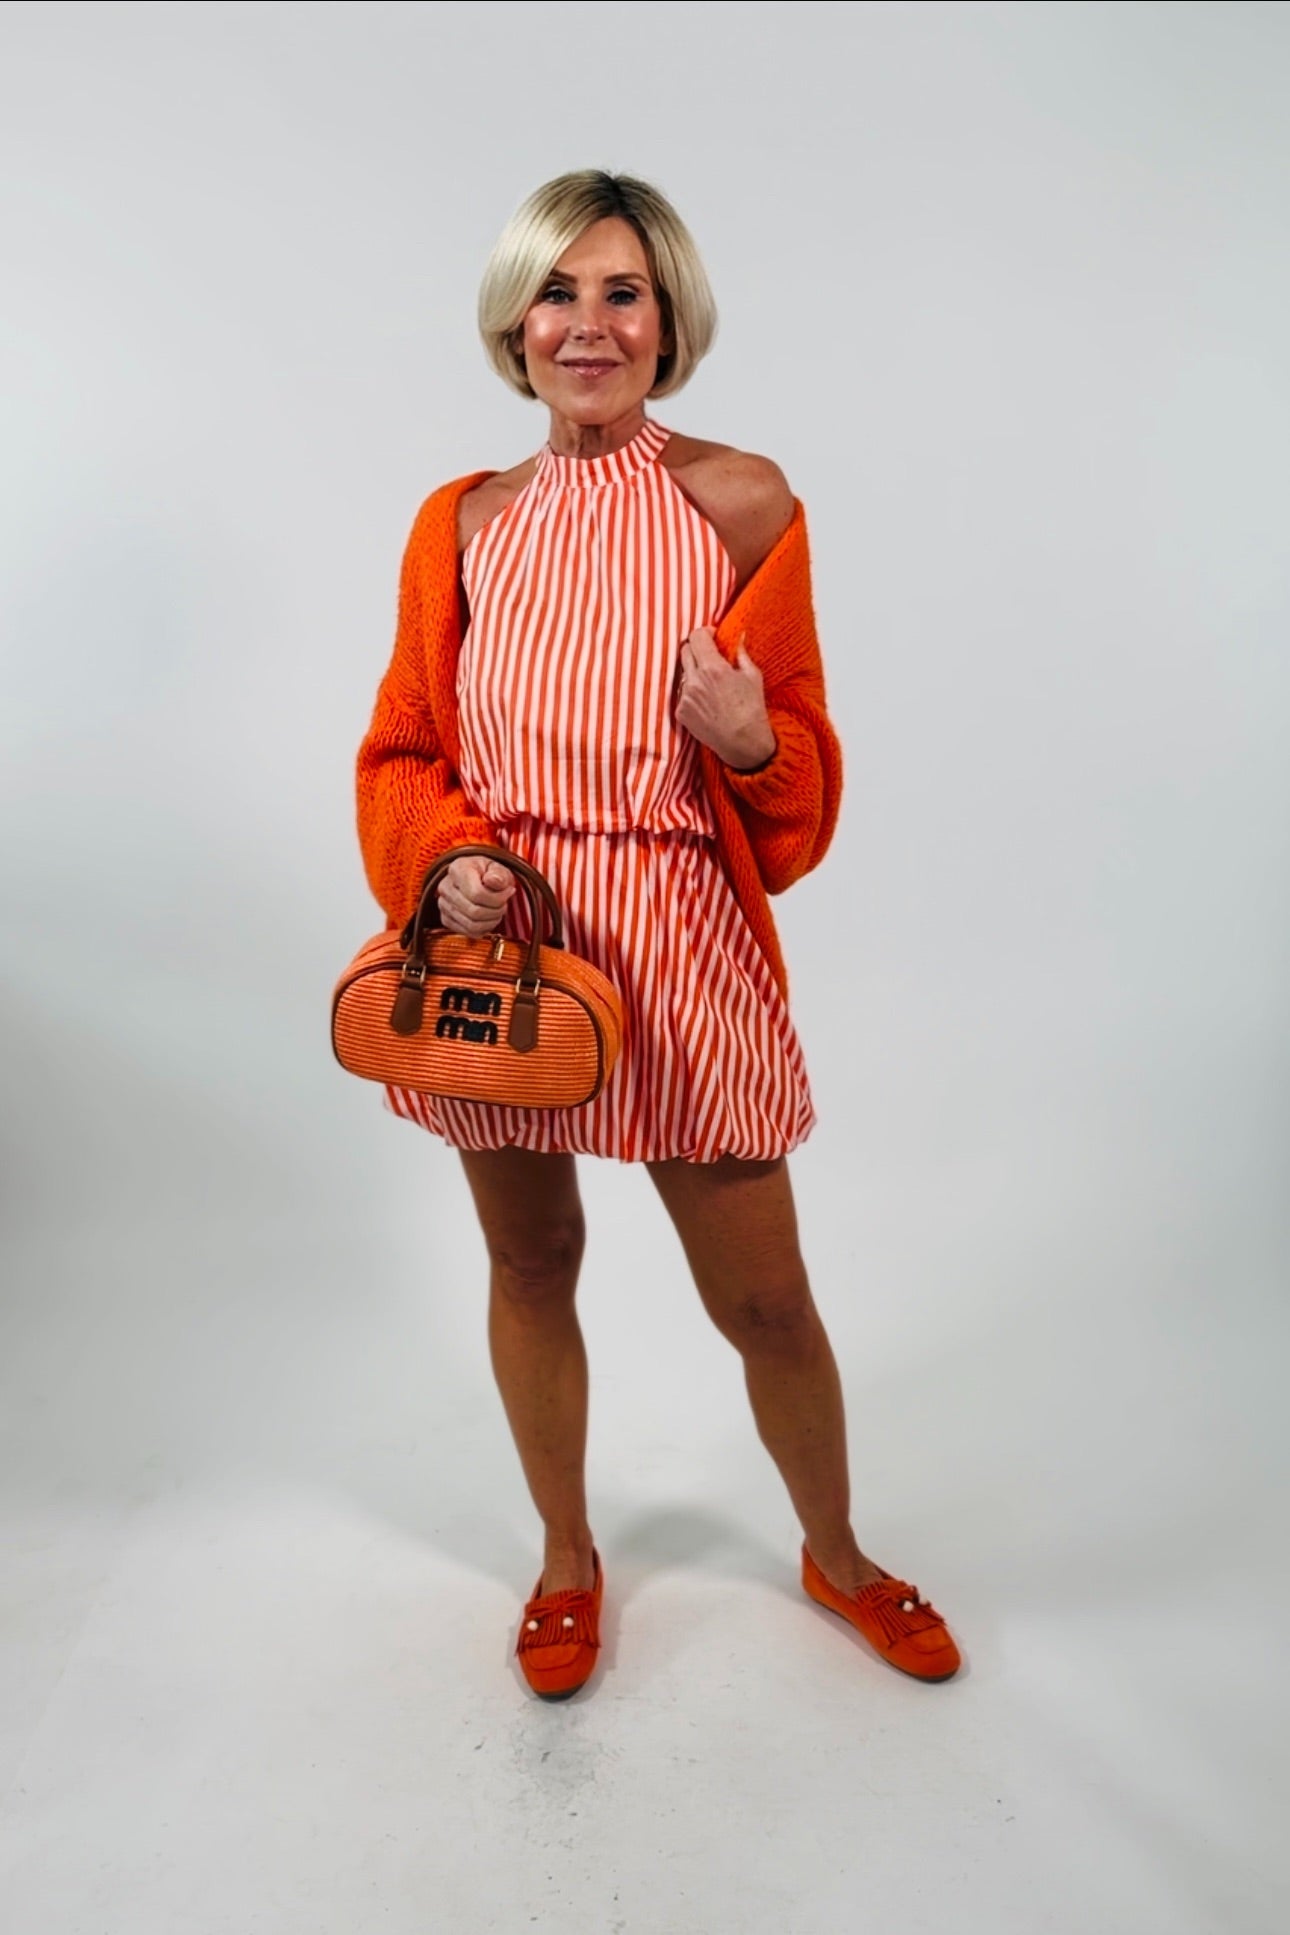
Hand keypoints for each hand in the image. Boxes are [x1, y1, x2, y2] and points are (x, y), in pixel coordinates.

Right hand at [436, 855, 515, 935]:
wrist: (476, 877)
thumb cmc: (488, 872)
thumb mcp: (498, 867)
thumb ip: (499, 874)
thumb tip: (493, 881)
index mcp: (458, 869)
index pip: (477, 893)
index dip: (498, 898)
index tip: (509, 892)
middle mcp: (446, 887)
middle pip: (474, 912)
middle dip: (496, 911)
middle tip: (505, 904)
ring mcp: (443, 904)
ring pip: (472, 925)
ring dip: (491, 922)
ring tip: (498, 911)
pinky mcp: (446, 918)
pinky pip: (468, 932)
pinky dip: (484, 929)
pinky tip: (490, 918)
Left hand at [675, 628, 776, 769]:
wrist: (743, 744)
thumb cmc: (752, 710)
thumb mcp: (753, 676)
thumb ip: (741, 653)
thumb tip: (738, 636)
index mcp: (713, 668)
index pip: (696, 637)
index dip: (704, 633)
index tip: (712, 637)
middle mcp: (694, 680)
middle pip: (685, 651)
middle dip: (697, 649)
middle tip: (710, 656)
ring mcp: (685, 697)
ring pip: (683, 673)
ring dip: (694, 671)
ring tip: (711, 683)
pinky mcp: (681, 712)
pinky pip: (682, 694)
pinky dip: (692, 692)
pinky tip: (707, 701)